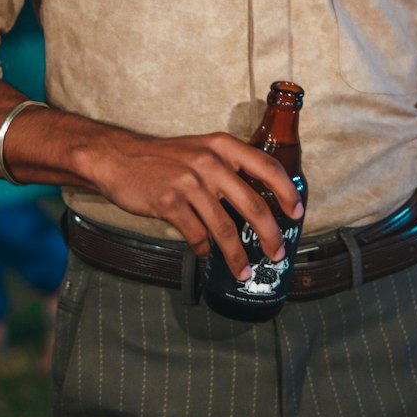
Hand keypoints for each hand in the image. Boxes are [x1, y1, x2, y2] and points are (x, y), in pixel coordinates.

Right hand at [91, 128, 304, 279]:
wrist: (119, 158)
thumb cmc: (165, 158)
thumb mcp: (201, 150)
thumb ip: (228, 169)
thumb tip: (258, 203)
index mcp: (223, 146)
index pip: (267, 166)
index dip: (286, 192)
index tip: (296, 213)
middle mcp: (210, 162)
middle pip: (253, 205)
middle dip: (269, 235)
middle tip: (277, 253)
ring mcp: (189, 183)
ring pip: (225, 228)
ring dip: (238, 255)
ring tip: (245, 271)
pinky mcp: (170, 203)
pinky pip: (197, 235)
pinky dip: (205, 249)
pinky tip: (205, 253)